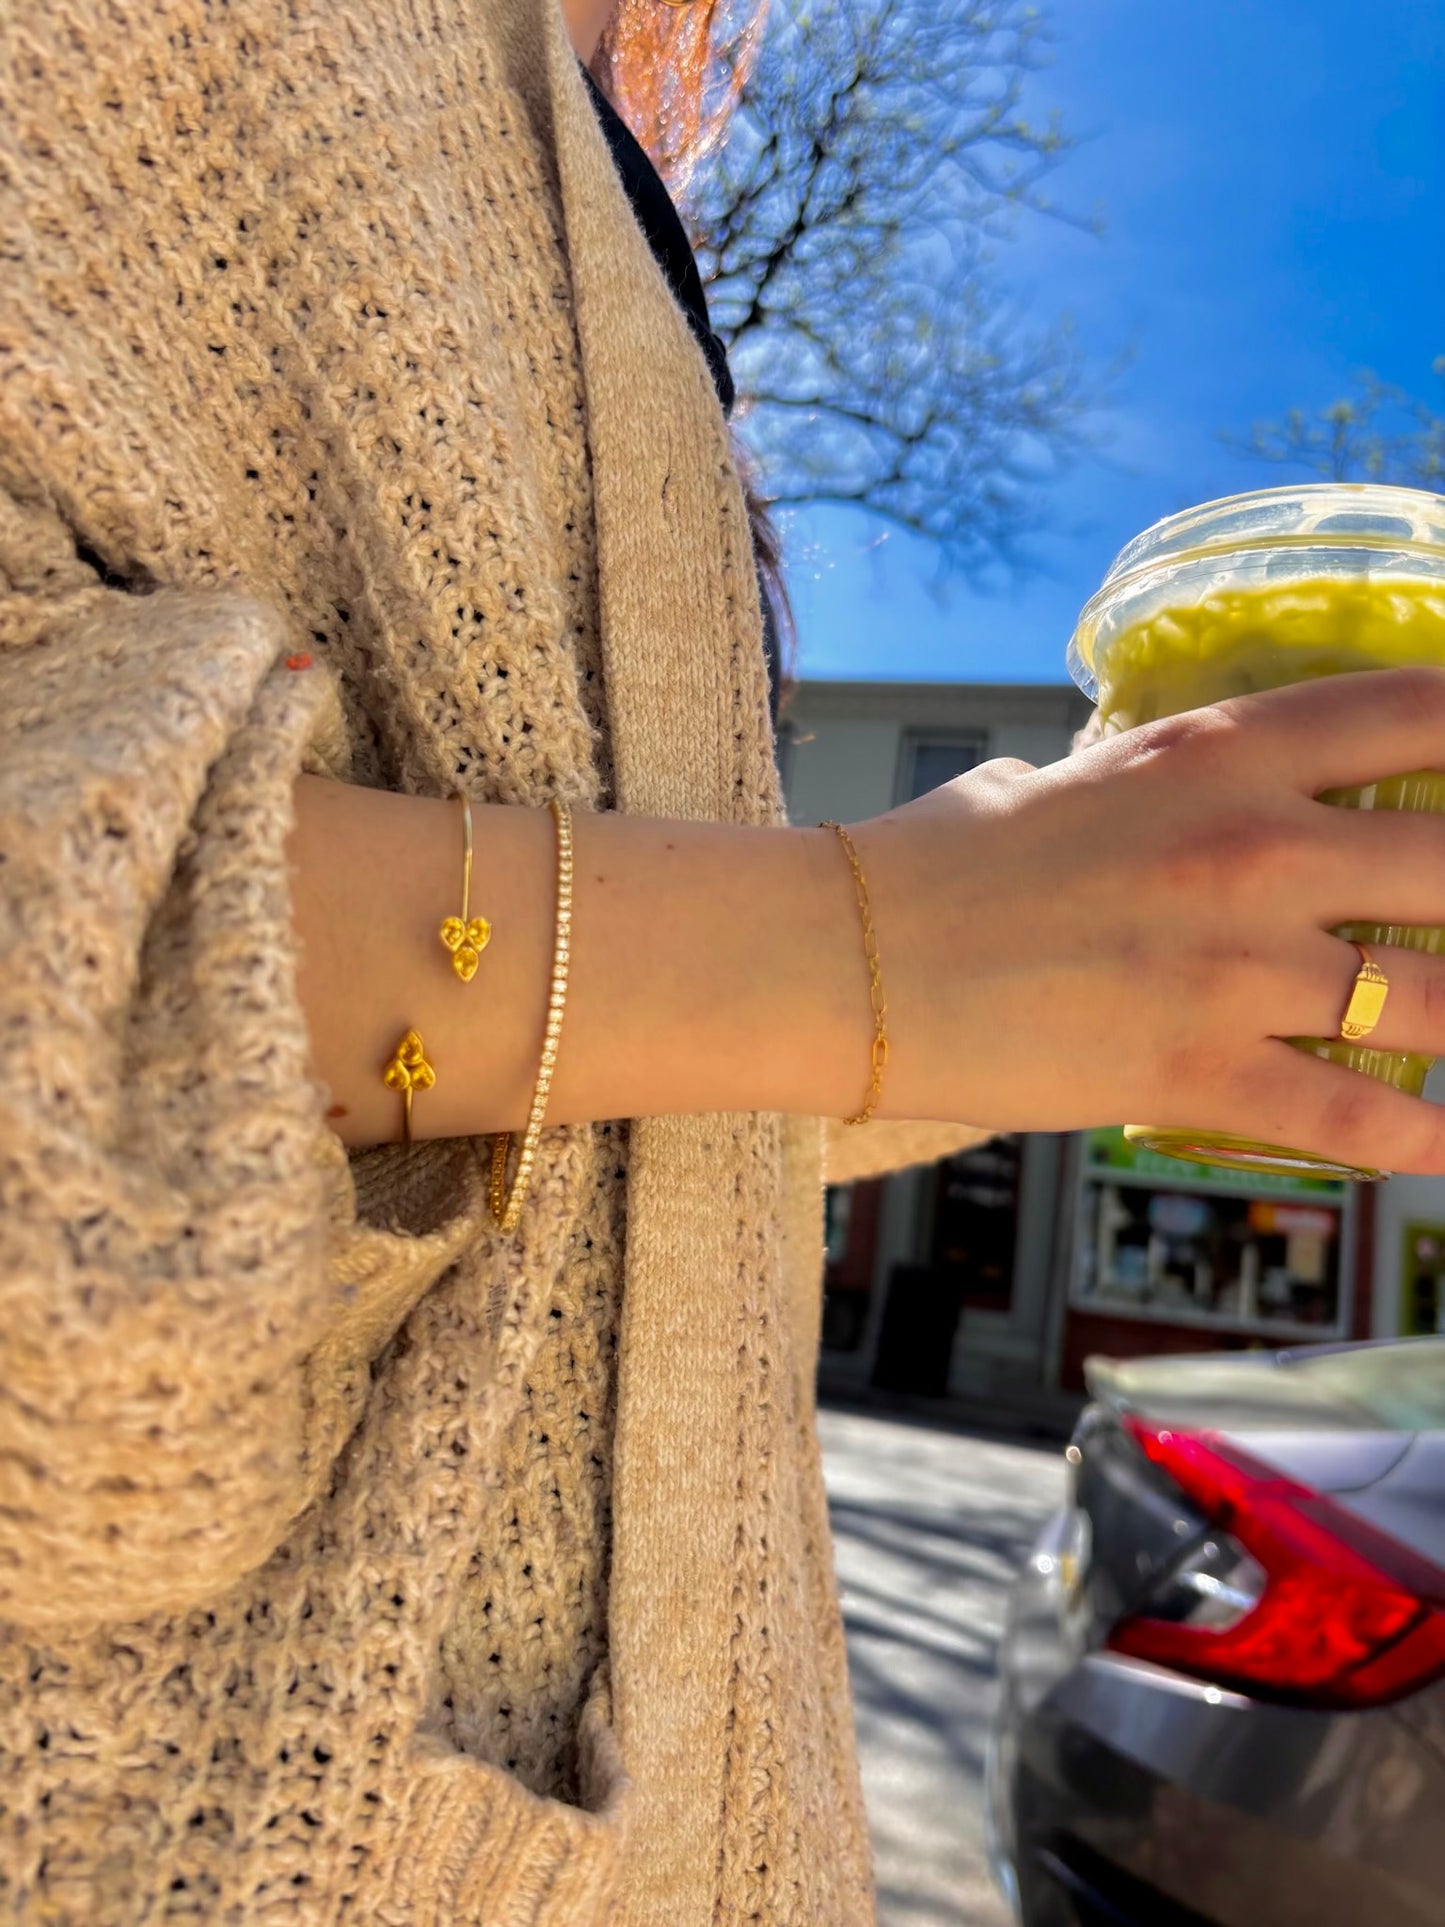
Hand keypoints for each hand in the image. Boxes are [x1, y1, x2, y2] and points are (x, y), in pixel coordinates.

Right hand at [852, 665, 1444, 1173]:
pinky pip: (1355, 1118)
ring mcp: (1234, 967)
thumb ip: (1125, 784)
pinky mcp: (1196, 1075)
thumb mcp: (1049, 783)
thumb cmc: (929, 864)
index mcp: (1215, 753)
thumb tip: (1140, 795)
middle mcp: (1252, 848)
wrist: (845, 960)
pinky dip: (1419, 1139)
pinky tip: (1444, 1142)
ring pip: (1434, 999)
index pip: (1411, 708)